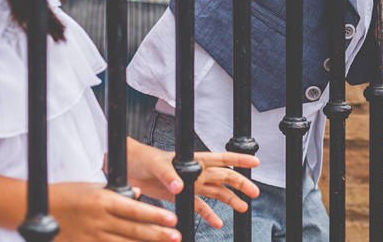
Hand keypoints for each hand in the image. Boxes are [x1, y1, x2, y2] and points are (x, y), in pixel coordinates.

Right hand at [49, 182, 179, 241]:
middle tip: (176, 236)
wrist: (40, 208)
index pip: (135, 209)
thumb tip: (137, 195)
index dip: (155, 215)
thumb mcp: (93, 187)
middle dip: (157, 234)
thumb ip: (117, 193)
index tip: (172, 218)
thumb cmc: (67, 194)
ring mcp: (91, 236)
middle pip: (133, 229)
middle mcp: (99, 220)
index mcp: (103, 201)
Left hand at [126, 140, 259, 227]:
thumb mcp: (156, 165)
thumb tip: (180, 187)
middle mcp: (195, 172)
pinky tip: (218, 222)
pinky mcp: (180, 196)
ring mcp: (190, 185)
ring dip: (230, 199)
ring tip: (243, 208)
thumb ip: (169, 176)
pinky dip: (209, 214)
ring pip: (215, 192)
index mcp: (194, 161)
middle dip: (240, 184)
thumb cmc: (143, 159)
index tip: (255, 162)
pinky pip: (199, 206)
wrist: (128, 167)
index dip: (238, 160)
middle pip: (224, 177)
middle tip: (254, 192)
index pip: (221, 159)